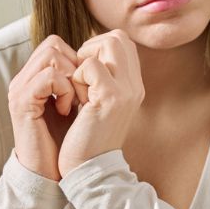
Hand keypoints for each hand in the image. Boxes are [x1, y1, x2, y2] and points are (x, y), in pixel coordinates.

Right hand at [7, 35, 82, 180]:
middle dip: (77, 65)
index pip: (58, 44)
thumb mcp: (80, 104)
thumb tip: (105, 57)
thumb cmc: (69, 141)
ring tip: (76, 101)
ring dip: (73, 77)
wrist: (52, 173)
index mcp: (36, 76)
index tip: (89, 86)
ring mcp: (21, 88)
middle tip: (84, 92)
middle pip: (53, 43)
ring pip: (51, 55)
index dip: (81, 58)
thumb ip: (83, 80)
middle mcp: (25, 78)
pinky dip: (65, 91)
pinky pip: (49, 77)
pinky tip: (67, 110)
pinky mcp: (22, 102)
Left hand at [58, 29, 145, 178]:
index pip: (122, 43)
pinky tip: (75, 99)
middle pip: (118, 37)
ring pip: (108, 44)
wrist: (90, 171)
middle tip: (78, 75)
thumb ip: (99, 81)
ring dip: (85, 60)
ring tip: (78, 87)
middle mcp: (135, 85)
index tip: (82, 72)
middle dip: (91, 47)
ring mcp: (126, 90)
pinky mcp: (111, 97)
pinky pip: (91, 65)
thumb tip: (84, 55)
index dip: (98, 47)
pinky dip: (77, 77)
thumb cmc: (87, 139)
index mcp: (133, 86)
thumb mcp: (98, 105)